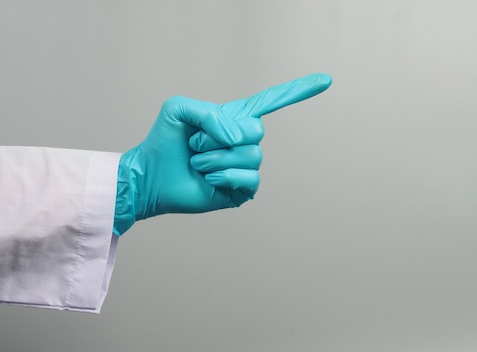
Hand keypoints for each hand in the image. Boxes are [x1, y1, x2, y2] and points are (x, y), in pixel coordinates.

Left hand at [113, 73, 331, 234]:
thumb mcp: (178, 109)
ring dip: (215, 157)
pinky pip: (250, 178)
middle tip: (196, 144)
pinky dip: (224, 175)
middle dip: (219, 136)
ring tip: (197, 162)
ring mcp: (244, 166)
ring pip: (250, 155)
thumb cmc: (163, 142)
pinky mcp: (242, 190)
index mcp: (233, 119)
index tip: (325, 80)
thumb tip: (237, 137)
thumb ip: (209, 112)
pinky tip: (208, 178)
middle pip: (257, 130)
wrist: (151, 176)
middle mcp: (243, 141)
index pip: (271, 101)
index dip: (298, 90)